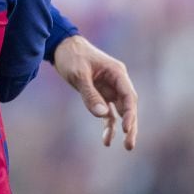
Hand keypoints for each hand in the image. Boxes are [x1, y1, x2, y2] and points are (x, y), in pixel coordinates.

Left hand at [53, 35, 137, 150]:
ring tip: (126, 146)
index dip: (130, 113)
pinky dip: (109, 124)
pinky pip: (108, 112)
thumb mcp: (79, 74)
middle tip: (130, 145)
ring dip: (123, 128)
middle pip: (129, 106)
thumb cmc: (72, 56)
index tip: (127, 128)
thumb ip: (90, 94)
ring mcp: (110, 88)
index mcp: (117, 72)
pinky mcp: (101, 94)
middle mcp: (117, 81)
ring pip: (121, 111)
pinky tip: (107, 140)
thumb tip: (103, 115)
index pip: (128, 96)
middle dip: (131, 125)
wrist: (62, 47)